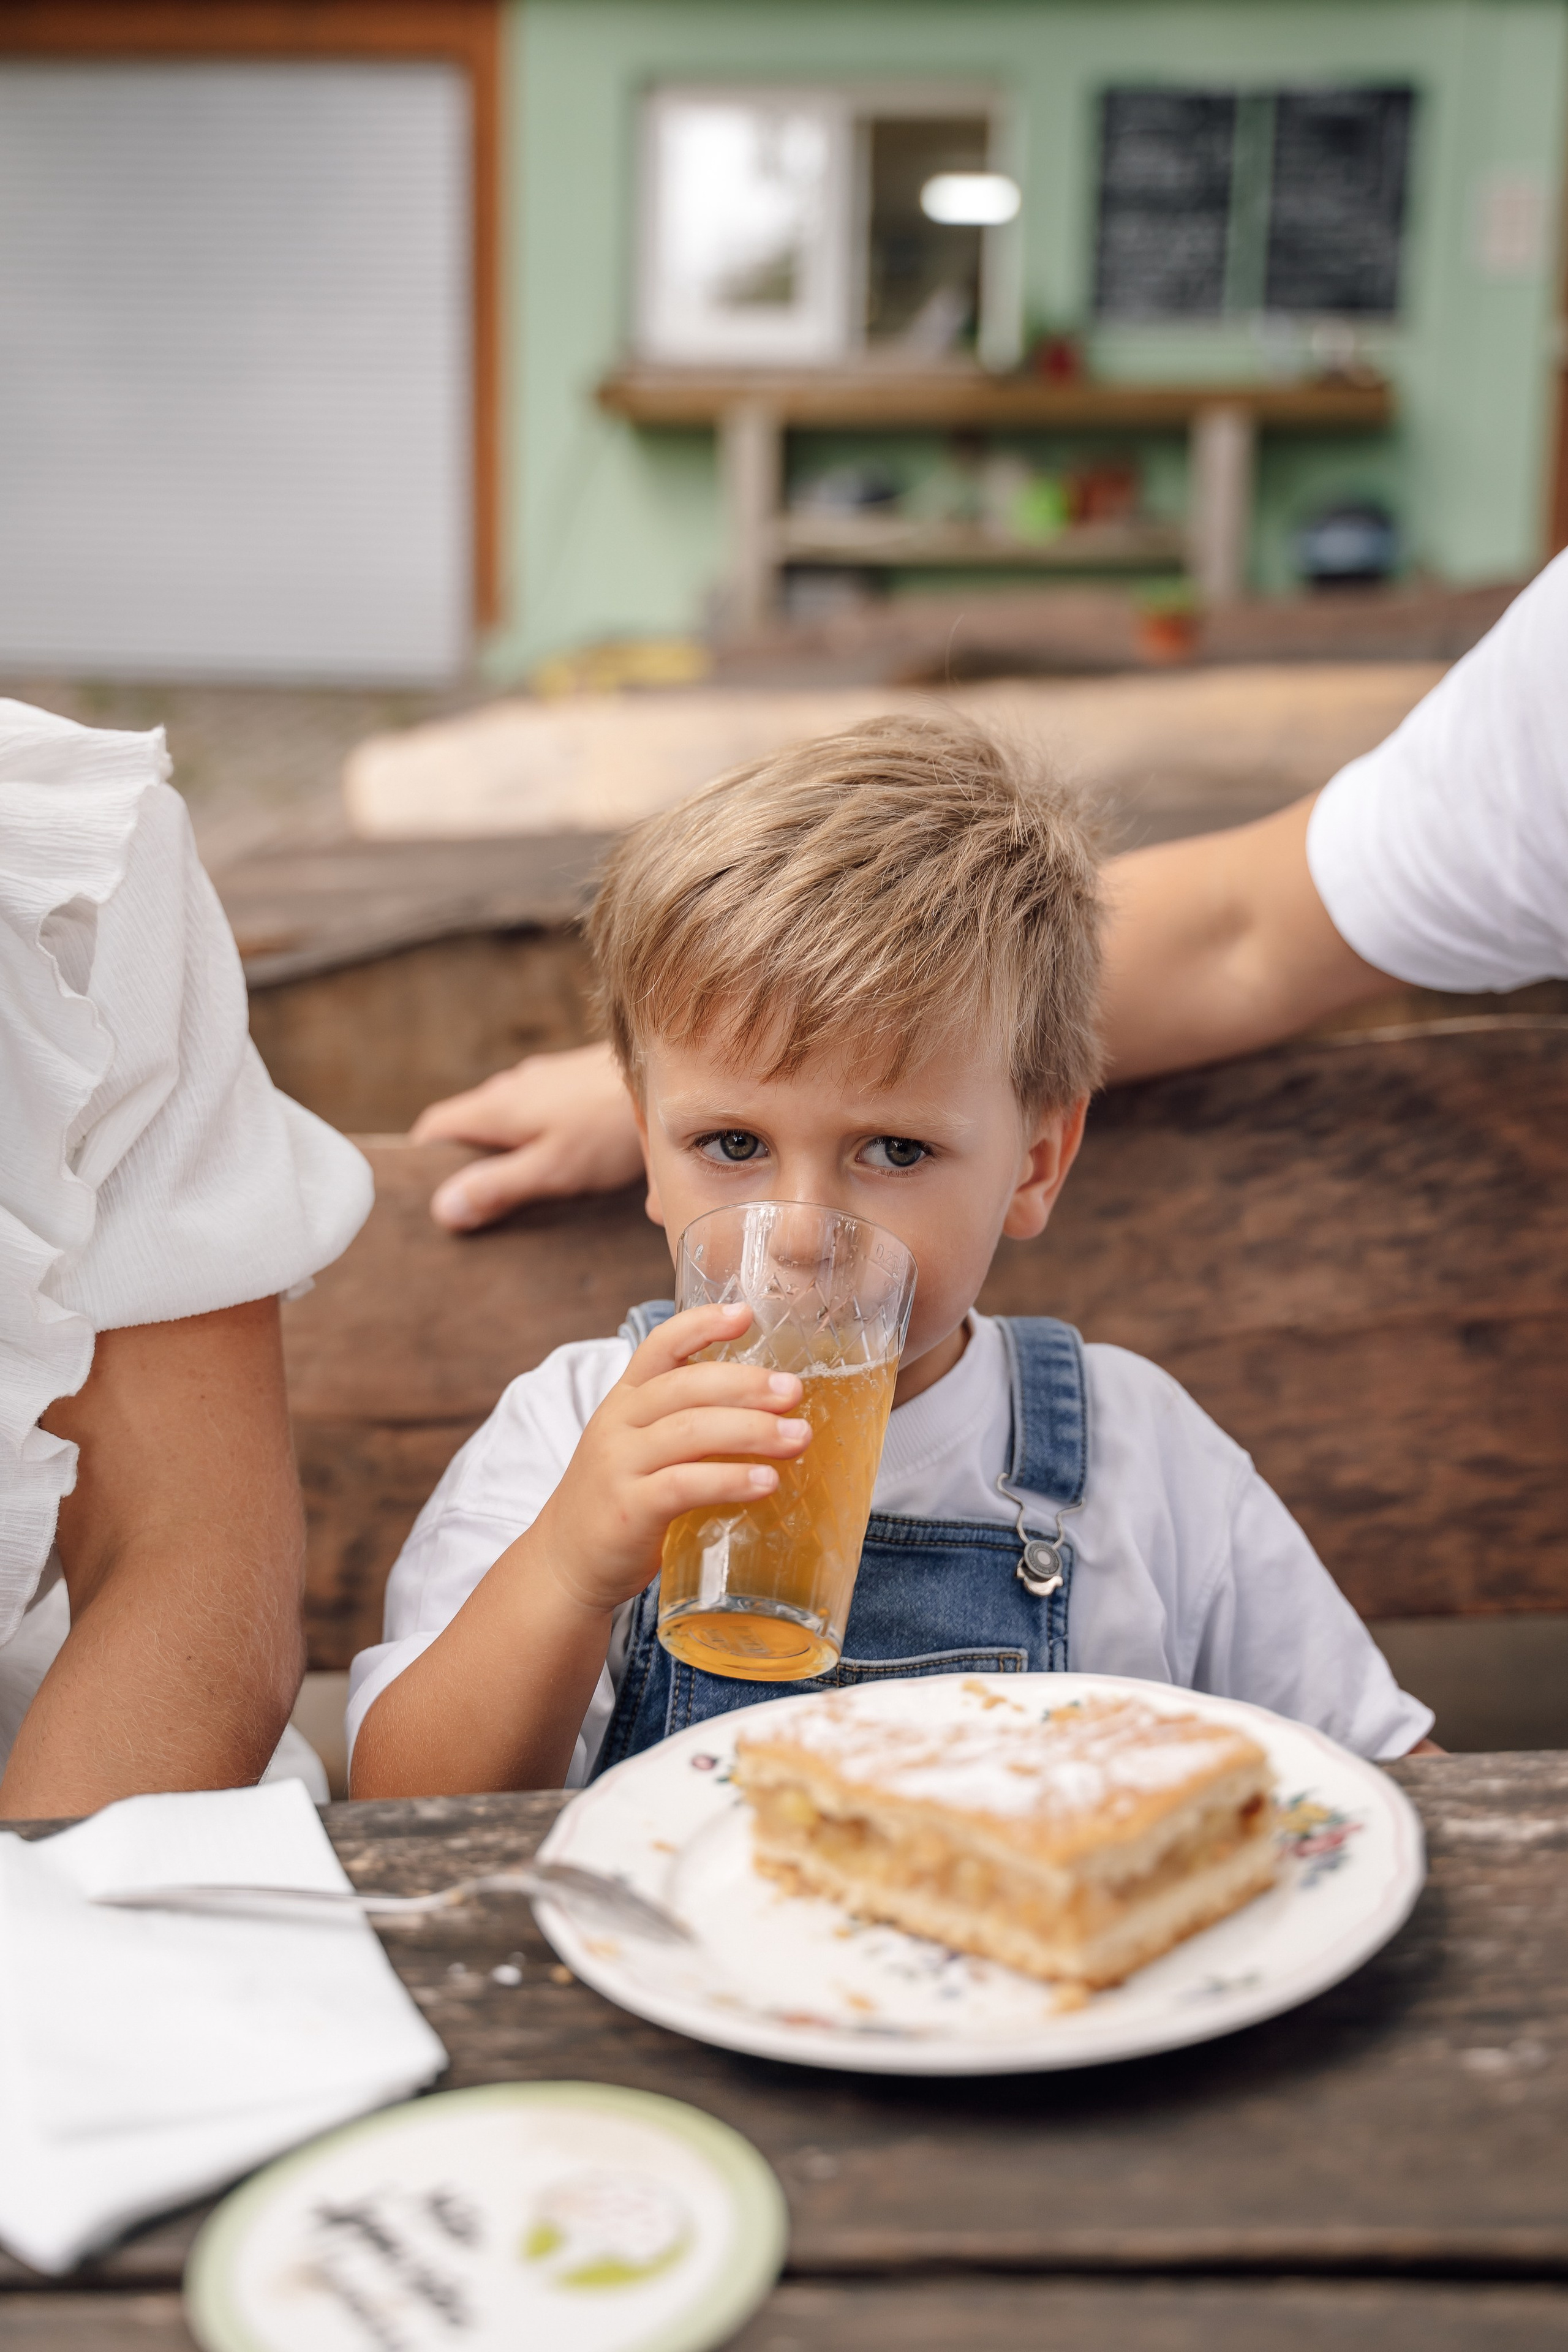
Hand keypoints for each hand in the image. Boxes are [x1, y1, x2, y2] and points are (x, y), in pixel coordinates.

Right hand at [412, 1041, 643, 1229]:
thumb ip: (498, 1186)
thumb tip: (442, 1208)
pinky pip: (539, 1111)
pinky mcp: (574, 1083)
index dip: (424, 1162)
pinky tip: (564, 1154)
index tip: (428, 1196)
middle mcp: (513, 1087)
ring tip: (522, 1184)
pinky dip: (536, 1134)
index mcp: (495, 1106)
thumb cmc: (609, 1125)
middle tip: (477, 1202)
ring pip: (507, 1117)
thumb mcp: (550, 1168)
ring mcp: (545, 1081)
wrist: (667, 1071)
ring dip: (505, 1147)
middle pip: (470, 1124)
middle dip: (466, 1160)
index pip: (434, 1128)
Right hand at [526, 1302, 810, 1616]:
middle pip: (686, 1386)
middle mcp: (618, 1424)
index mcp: (624, 1400)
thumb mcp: (639, 1447)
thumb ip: (686, 1424)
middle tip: (794, 1391)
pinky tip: (767, 1482)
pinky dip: (731, 1480)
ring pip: (691, 1431)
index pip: (659, 1345)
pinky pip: (685, 1484)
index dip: (701, 1324)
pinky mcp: (629, 1510)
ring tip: (798, 1437)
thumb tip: (769, 1412)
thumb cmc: (620, 1501)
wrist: (566, 1565)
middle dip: (747, 1384)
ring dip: (752, 1430)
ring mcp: (620, 1465)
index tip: (745, 1314)